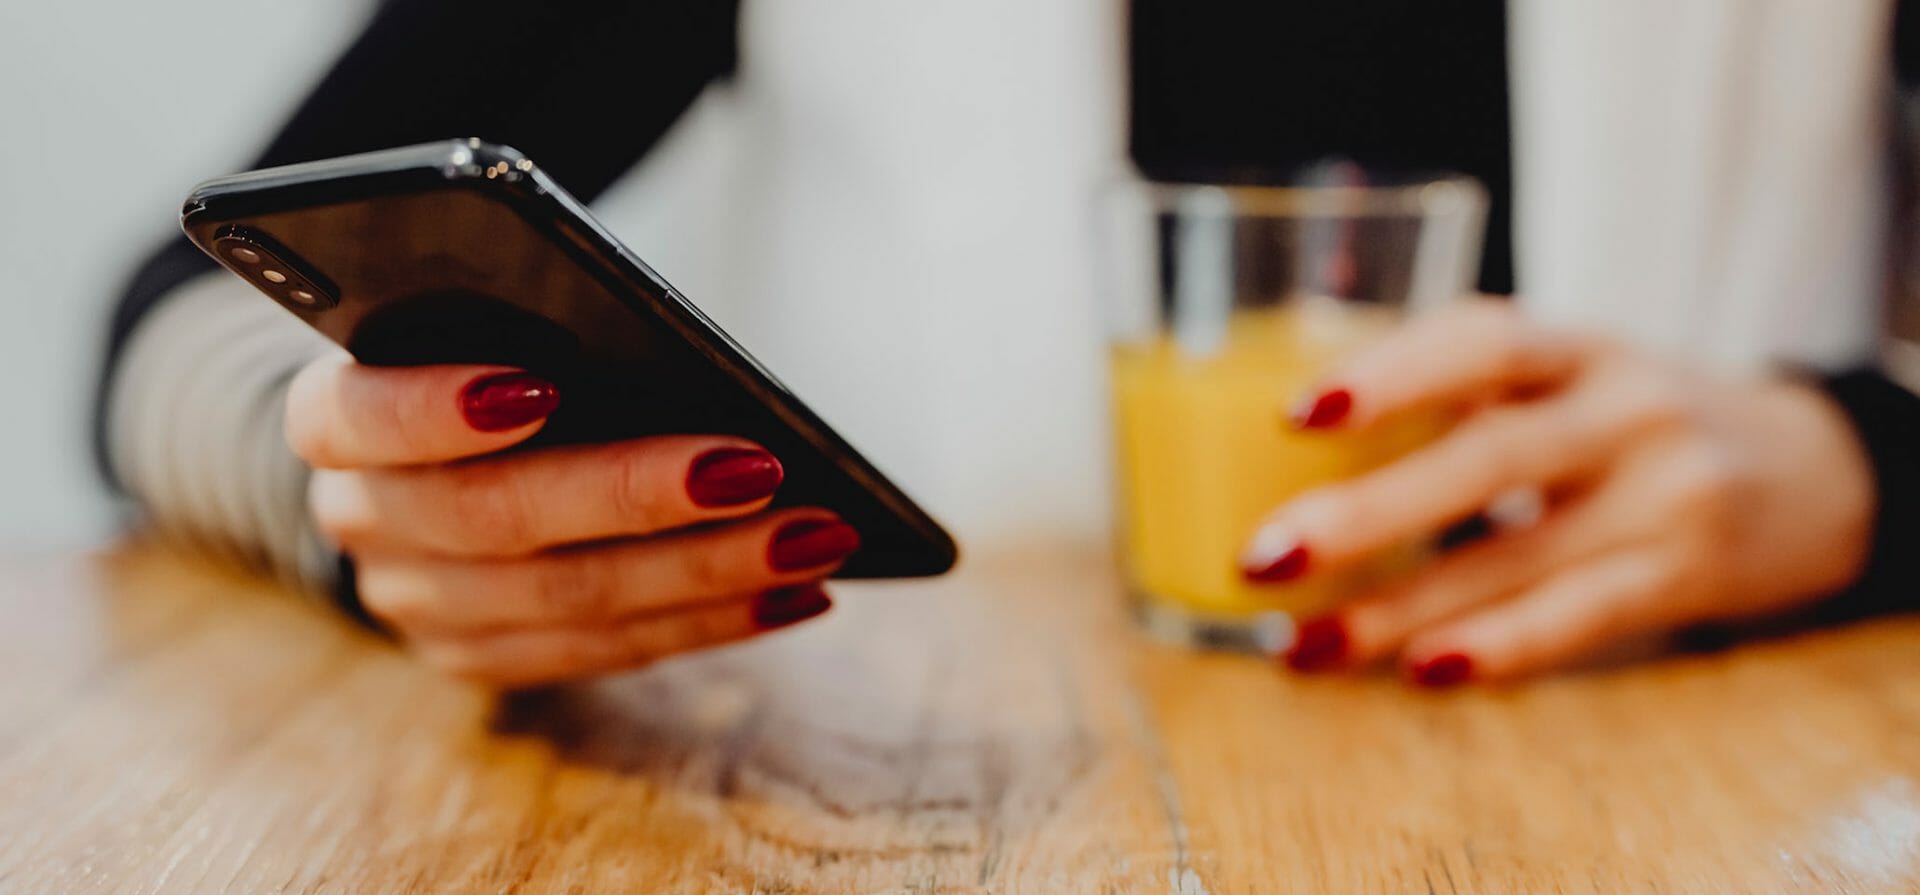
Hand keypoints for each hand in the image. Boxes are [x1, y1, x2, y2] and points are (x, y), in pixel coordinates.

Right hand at [286, 353, 857, 687]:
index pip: (364, 415)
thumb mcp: (482, 320)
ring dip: (708, 573)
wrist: (417, 455)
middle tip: (762, 467)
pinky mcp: (485, 660)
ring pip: (569, 601)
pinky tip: (796, 592)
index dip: (442, 407)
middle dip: (640, 494)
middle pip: (498, 518)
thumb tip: (675, 353)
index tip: (544, 385)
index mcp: (334, 417)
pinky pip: (606, 652)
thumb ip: (536, 323)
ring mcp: (419, 606)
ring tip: (814, 536)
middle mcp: (363, 519)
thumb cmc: (478, 356)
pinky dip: (711, 622)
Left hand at [1238, 300, 1874, 684]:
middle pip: (1486, 459)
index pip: (1484, 342)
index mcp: (1576, 349)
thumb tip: (1279, 434)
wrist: (1813, 470)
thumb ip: (1460, 390)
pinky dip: (1497, 646)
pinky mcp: (1681, 577)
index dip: (1391, 373)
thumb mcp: (1568, 372)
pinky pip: (1578, 618)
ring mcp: (1659, 498)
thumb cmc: (1633, 418)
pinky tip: (1419, 670)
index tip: (1296, 413)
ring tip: (1299, 645)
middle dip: (1364, 514)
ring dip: (1395, 609)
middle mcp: (1622, 412)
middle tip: (1260, 558)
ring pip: (1514, 557)